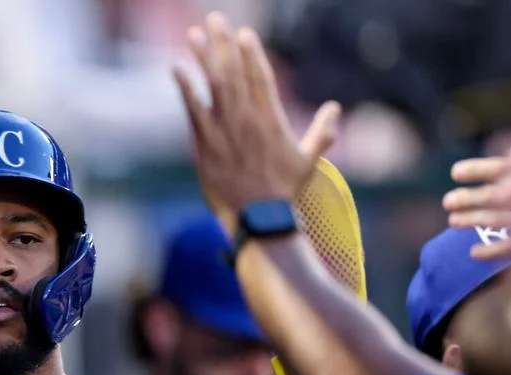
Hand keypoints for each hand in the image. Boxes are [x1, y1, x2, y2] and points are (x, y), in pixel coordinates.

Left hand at [173, 13, 339, 229]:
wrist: (259, 220)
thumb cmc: (284, 192)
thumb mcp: (310, 162)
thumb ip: (323, 133)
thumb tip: (334, 109)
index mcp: (272, 121)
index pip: (261, 79)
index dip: (252, 54)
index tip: (244, 33)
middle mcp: (247, 121)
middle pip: (234, 74)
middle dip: (224, 44)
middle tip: (215, 18)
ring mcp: (224, 132)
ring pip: (212, 87)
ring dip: (203, 57)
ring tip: (194, 33)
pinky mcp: (205, 146)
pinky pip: (193, 111)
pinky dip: (185, 89)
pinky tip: (176, 68)